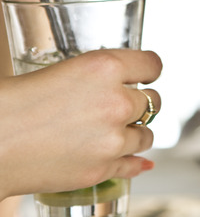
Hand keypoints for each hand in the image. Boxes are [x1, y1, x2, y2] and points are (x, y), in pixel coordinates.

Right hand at [0, 49, 161, 199]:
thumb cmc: (14, 102)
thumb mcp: (63, 70)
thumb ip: (99, 76)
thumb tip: (127, 82)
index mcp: (104, 67)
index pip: (153, 65)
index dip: (149, 71)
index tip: (147, 75)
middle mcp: (116, 102)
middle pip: (153, 101)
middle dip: (139, 103)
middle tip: (122, 105)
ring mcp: (112, 139)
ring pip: (147, 135)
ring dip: (135, 132)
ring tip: (115, 131)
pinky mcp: (102, 168)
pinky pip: (134, 164)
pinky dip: (134, 161)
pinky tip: (138, 160)